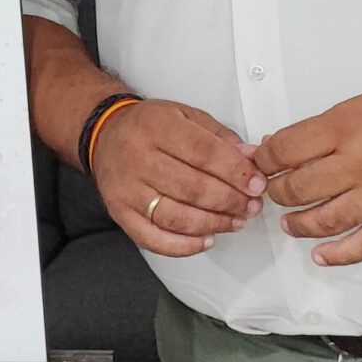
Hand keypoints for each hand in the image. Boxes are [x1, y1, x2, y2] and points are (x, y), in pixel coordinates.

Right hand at [88, 99, 263, 256]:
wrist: (104, 136)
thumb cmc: (148, 127)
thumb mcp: (184, 115)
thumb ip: (219, 137)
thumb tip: (250, 160)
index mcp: (157, 126)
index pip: (204, 152)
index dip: (235, 172)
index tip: (256, 183)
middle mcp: (138, 157)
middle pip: (192, 187)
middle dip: (230, 201)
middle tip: (251, 205)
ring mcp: (127, 189)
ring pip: (175, 216)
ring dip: (212, 224)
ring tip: (235, 221)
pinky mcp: (120, 213)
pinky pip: (152, 238)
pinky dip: (183, 246)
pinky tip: (206, 240)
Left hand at [256, 86, 361, 266]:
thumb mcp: (359, 106)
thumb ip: (320, 130)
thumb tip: (277, 148)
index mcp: (345, 127)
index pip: (286, 149)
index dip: (264, 159)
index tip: (259, 164)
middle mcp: (360, 162)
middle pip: (299, 187)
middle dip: (277, 192)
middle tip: (273, 194)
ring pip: (326, 219)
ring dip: (300, 225)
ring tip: (290, 224)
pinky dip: (340, 255)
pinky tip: (321, 256)